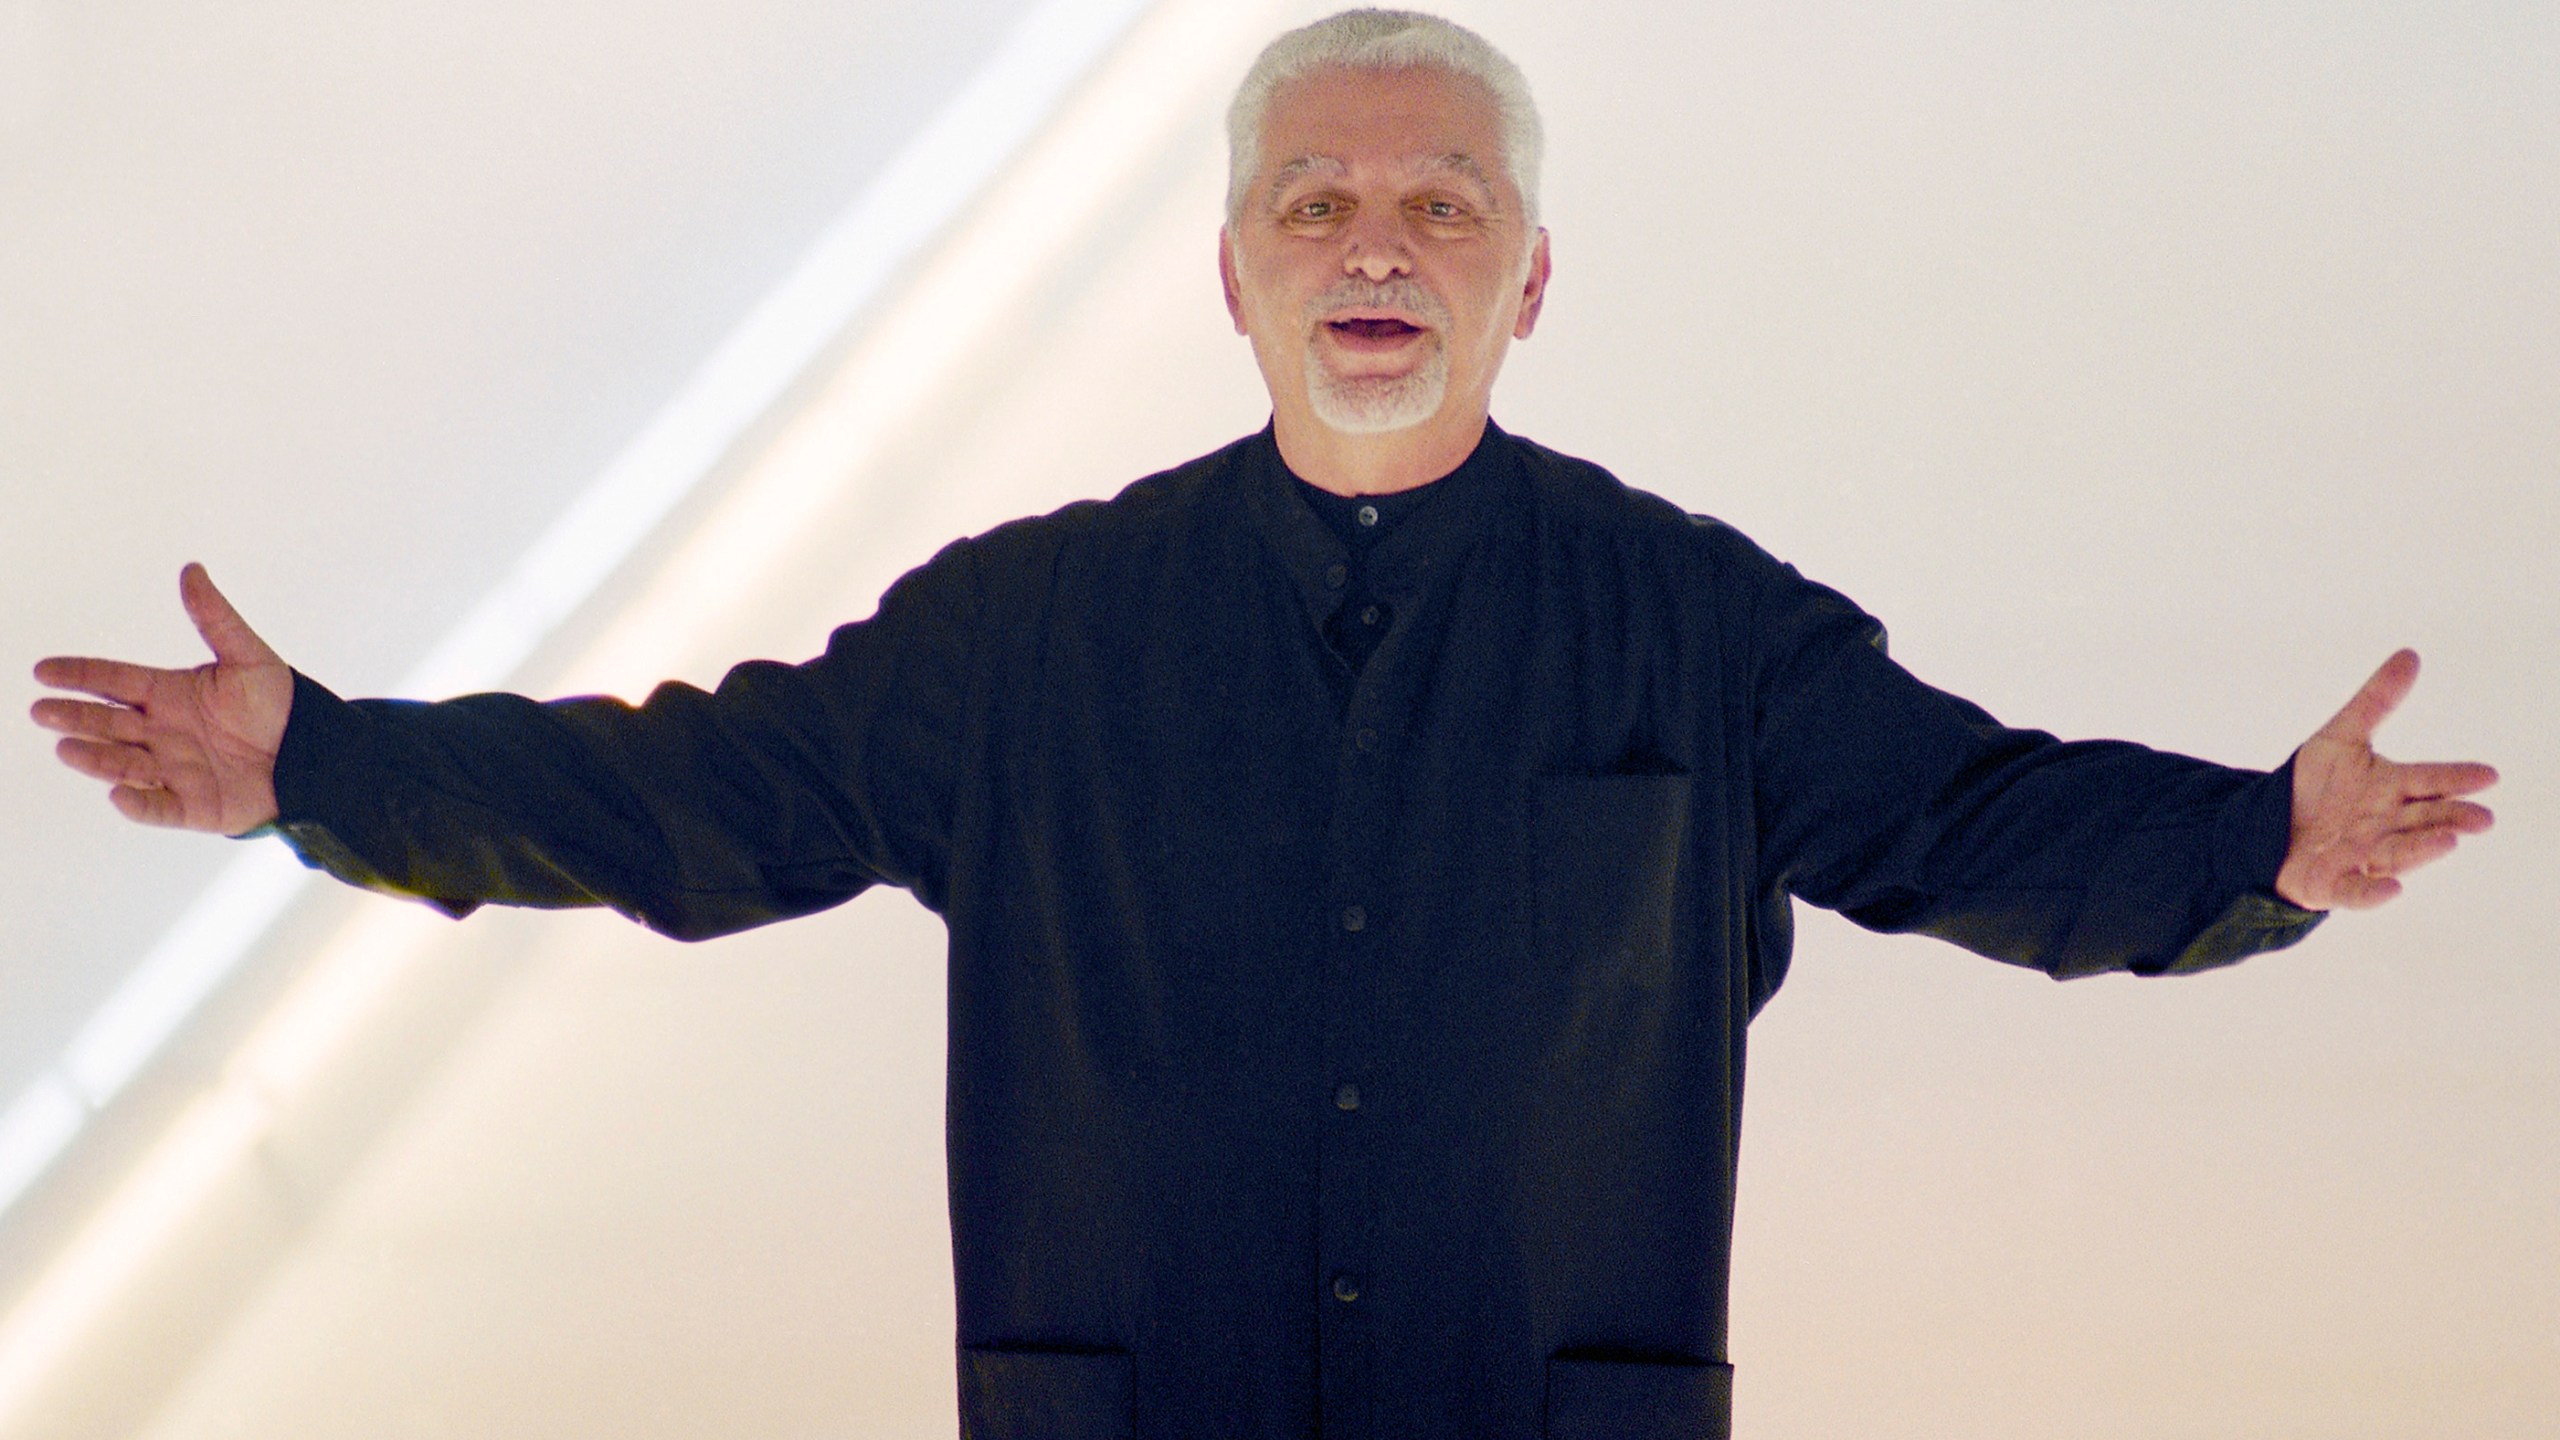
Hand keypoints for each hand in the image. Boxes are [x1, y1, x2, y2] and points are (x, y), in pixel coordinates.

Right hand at [30, 563, 294, 834]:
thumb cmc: (277, 703)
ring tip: (66, 748)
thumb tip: (192, 570)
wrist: (313, 751)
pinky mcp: (193, 805)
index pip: (114, 681)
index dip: (80, 675)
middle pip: (109, 723)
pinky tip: (119, 794)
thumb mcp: (248, 655)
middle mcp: (161, 731)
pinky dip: (139, 804)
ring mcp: (173, 770)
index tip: (43, 671)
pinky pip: (160, 808)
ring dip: (95, 758)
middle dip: (75, 717)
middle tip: (43, 710)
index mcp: (167, 694)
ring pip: (124, 764)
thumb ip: (216, 618)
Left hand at [2275, 649, 2496, 910]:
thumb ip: (2375, 700)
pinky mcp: (2333, 884)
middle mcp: (2385, 825)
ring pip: (2398, 853)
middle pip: (2424, 820)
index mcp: (2391, 789)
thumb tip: (2410, 654)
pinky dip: (2373, 892)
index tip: (2487, 775)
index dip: (2456, 778)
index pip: (2429, 780)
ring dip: (2423, 848)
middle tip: (2481, 818)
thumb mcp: (2340, 737)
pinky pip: (2355, 891)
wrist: (2269, 827)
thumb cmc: (2315, 786)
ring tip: (2449, 839)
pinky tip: (2391, 888)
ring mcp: (2362, 857)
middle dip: (2452, 818)